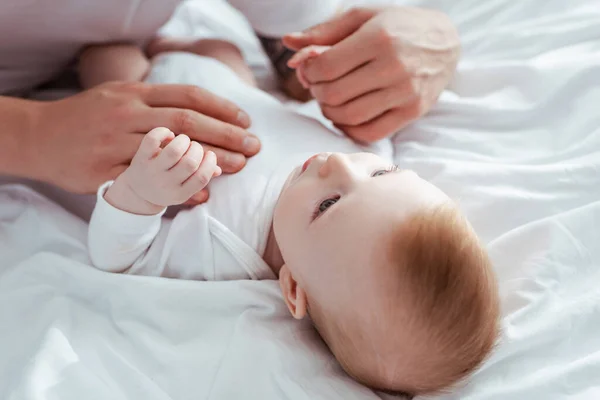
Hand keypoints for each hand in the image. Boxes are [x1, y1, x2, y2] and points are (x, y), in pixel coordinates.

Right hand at [30, 81, 259, 198]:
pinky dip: (178, 189)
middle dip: (226, 135)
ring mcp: (115, 144)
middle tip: (253, 147)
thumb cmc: (87, 116)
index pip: (188, 96)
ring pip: (172, 153)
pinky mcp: (104, 173)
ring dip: (210, 161)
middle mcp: (127, 115)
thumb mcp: (119, 96)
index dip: (221, 108)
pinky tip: (201, 194)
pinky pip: (149, 183)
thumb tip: (201, 113)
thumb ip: (156, 101)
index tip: (245, 122)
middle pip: (188, 123)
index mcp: (134, 94)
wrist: (39, 136)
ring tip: (238, 168)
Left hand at [106, 128, 220, 214]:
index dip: (210, 162)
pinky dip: (163, 132)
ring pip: (174, 150)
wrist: (136, 193)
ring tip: (184, 140)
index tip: (209, 154)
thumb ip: (201, 177)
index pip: (202, 177)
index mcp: (180, 193)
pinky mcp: (140, 157)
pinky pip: (153, 140)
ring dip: (184, 140)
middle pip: (190, 162)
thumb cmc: (167, 186)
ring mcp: (152, 171)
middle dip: (197, 149)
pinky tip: (168, 135)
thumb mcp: (185, 188)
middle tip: (194, 147)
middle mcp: (166, 184)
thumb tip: (219, 168)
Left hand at [283, 7, 459, 141]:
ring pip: (349, 116)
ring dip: (329, 111)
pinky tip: (345, 115)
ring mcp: (405, 93)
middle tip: (318, 84)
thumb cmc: (397, 26)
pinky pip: (370, 133)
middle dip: (316, 91)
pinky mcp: (412, 112)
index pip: (325, 67)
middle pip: (334, 94)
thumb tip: (288, 44)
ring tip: (330, 98)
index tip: (309, 68)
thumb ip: (323, 32)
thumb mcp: (362, 18)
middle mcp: (394, 67)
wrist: (445, 42)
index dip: (307, 72)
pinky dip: (349, 129)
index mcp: (379, 38)